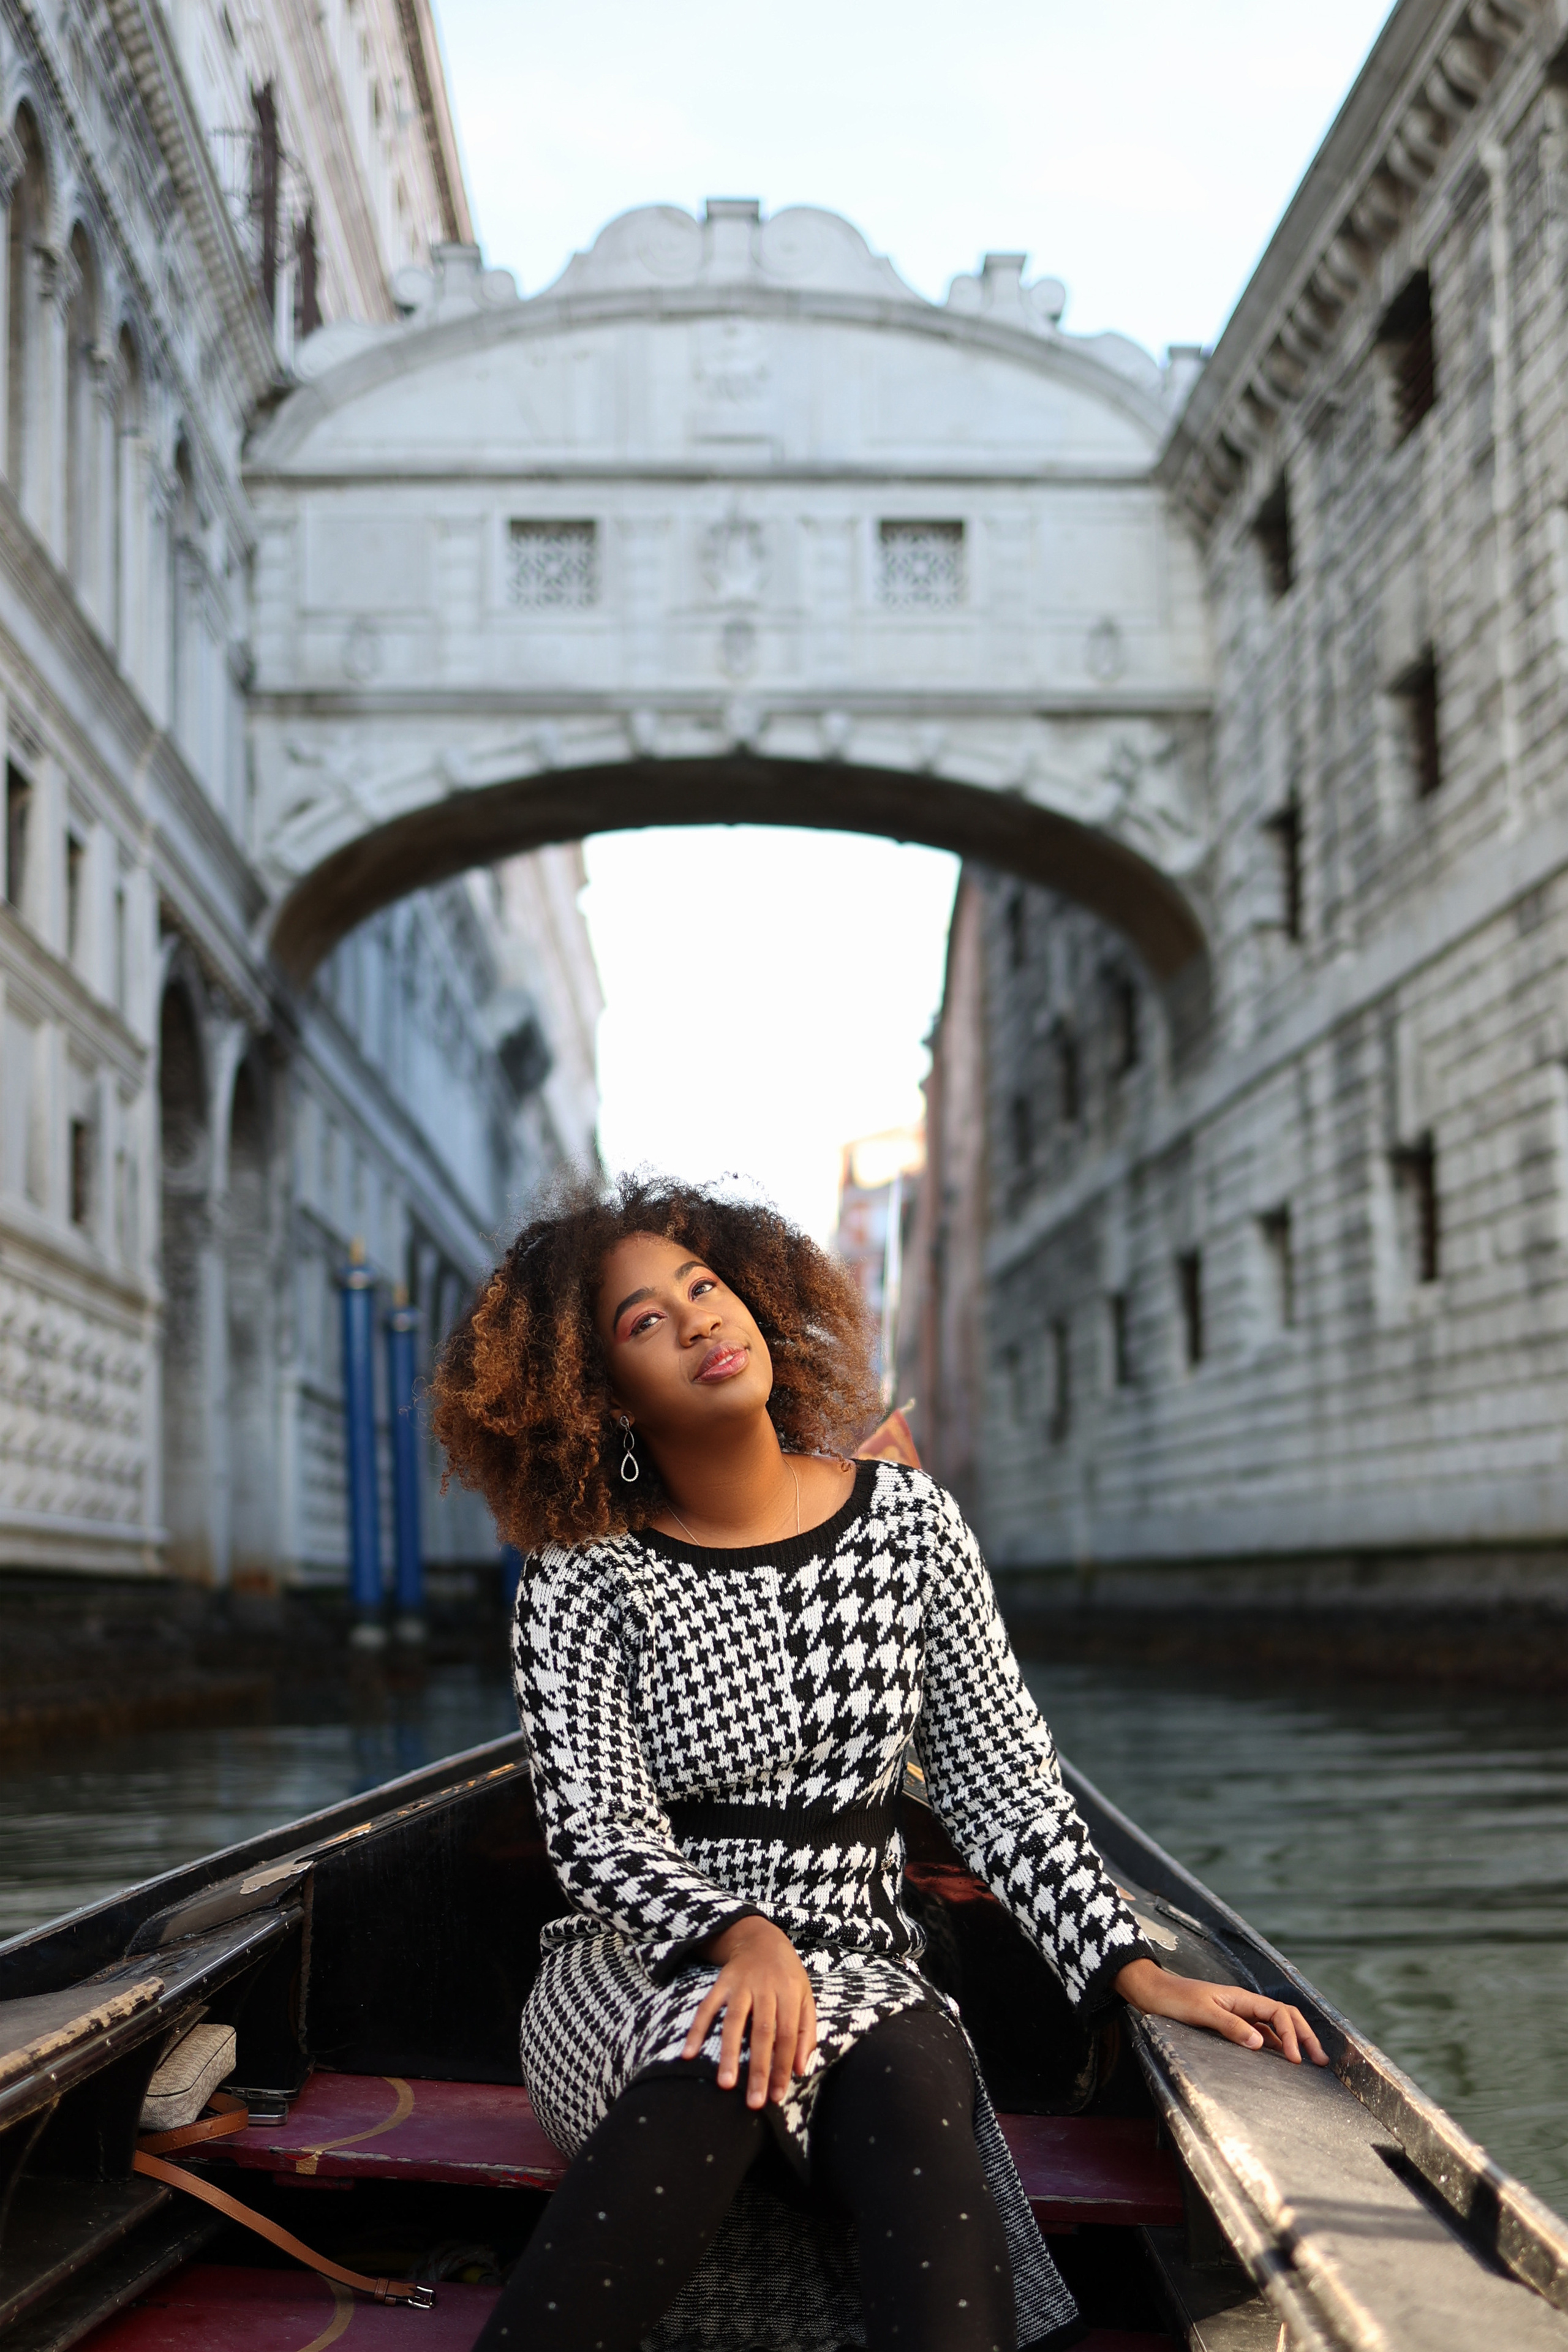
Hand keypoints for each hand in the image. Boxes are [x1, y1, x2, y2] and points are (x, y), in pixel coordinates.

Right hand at [683, 1915, 818, 2107]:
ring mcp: (740, 1985)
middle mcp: (765, 1988)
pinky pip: (706, 2007)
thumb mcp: (806, 1996)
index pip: (787, 2036)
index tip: (777, 2096)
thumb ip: (805, 2031)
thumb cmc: (787, 1975)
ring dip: (728, 2054)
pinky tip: (688, 2054)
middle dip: (758, 2069)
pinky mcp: (721, 1983)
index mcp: (789, 1993)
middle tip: (753, 2102)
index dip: (782, 2067)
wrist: (761, 1938)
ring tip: (725, 2084)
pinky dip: (697, 2030)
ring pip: (733, 2022)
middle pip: (761, 2033)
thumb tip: (800, 2070)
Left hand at [1113, 1957, 1327, 2065]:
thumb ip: (1231, 2026)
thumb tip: (1261, 2043)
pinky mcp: (1230, 2024)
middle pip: (1285, 2017)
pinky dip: (1274, 2045)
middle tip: (1321, 2060)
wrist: (1152, 1994)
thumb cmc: (1174, 2000)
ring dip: (1292, 2041)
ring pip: (1274, 2026)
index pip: (1279, 2013)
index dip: (1292, 2036)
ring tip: (1307, 2062)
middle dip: (1305, 2036)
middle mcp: (1244, 2005)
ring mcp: (1239, 2015)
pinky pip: (1260, 2034)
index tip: (1296, 2060)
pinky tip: (1278, 2060)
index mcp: (1242, 1998)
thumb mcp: (1202, 2012)